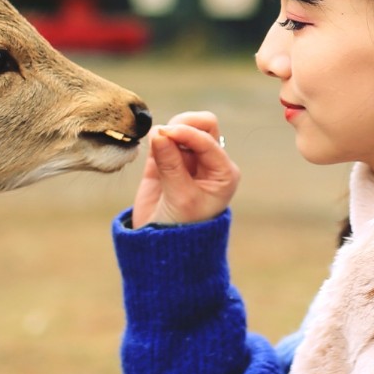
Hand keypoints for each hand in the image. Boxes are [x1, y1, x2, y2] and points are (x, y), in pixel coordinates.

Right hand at [131, 110, 239, 227]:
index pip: (208, 139)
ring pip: (181, 128)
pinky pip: (162, 138)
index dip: (188, 133)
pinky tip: (150, 146)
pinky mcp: (165, 160)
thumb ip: (170, 163)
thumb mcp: (180, 198)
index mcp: (223, 172)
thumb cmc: (181, 228)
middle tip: (162, 136)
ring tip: (155, 149)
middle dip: (182, 125)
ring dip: (167, 131)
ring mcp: (188, 160)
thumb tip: (157, 132)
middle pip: (201, 125)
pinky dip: (156, 137)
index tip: (166, 133)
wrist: (162, 248)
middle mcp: (209, 162)